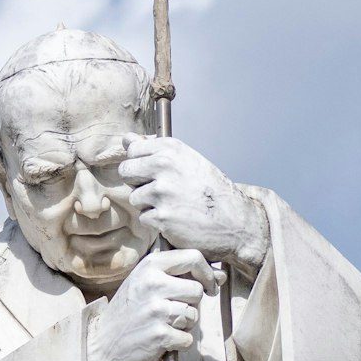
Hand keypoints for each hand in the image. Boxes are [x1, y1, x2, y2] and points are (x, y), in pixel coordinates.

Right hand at [87, 248, 223, 360]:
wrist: (101, 349)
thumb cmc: (128, 315)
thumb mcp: (145, 285)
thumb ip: (179, 276)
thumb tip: (220, 275)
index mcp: (150, 266)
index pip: (193, 257)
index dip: (207, 274)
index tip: (208, 286)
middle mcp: (152, 284)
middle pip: (197, 290)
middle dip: (190, 305)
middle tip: (171, 313)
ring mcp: (156, 309)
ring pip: (193, 315)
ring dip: (183, 326)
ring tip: (161, 327)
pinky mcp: (160, 334)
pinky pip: (188, 338)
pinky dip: (178, 344)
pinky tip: (160, 342)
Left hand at [121, 138, 268, 271]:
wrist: (234, 220)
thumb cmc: (211, 190)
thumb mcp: (187, 160)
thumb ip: (154, 148)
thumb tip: (127, 139)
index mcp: (171, 148)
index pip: (132, 149)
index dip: (140, 162)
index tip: (152, 170)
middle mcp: (164, 166)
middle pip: (126, 171)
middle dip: (137, 182)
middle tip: (159, 190)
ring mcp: (161, 192)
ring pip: (135, 197)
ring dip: (149, 204)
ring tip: (173, 205)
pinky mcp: (161, 217)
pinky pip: (144, 218)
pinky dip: (157, 221)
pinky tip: (175, 219)